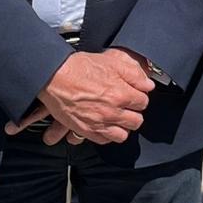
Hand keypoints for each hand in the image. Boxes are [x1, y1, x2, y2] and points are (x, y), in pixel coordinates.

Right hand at [11, 50, 153, 145]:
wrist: (54, 77)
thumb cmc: (80, 67)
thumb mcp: (111, 62)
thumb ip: (134, 74)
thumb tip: (148, 85)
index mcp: (121, 94)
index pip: (143, 102)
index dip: (139, 97)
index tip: (134, 94)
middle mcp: (112, 112)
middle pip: (136, 121)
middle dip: (134, 113)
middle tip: (127, 106)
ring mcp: (99, 123)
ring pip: (122, 135)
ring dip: (122, 127)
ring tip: (117, 118)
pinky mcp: (85, 130)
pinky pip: (104, 140)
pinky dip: (107, 135)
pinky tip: (104, 125)